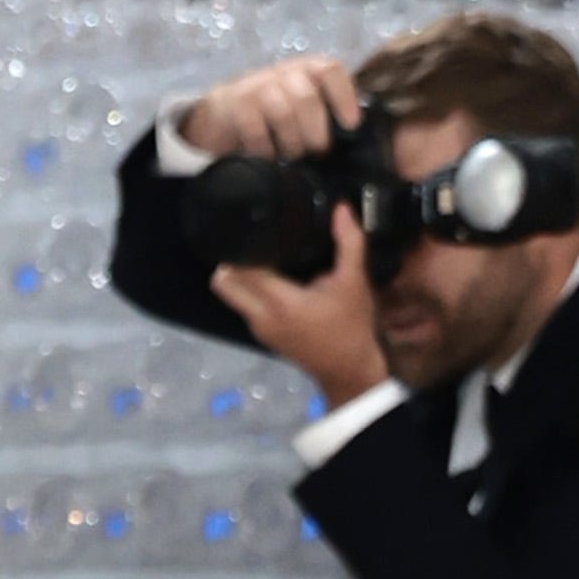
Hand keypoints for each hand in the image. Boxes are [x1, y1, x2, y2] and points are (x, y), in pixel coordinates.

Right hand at [177, 47, 364, 162]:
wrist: (220, 114)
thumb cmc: (269, 116)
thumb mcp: (299, 109)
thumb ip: (323, 114)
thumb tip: (351, 138)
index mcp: (306, 70)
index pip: (330, 71)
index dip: (344, 98)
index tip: (350, 126)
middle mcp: (284, 72)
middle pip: (307, 98)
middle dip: (315, 133)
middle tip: (316, 154)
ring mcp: (258, 86)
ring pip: (283, 113)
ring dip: (291, 143)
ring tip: (292, 159)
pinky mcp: (236, 105)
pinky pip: (256, 129)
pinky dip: (265, 149)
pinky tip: (268, 158)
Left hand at [210, 212, 385, 403]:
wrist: (348, 371)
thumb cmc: (351, 326)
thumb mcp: (354, 281)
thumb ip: (348, 242)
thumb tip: (341, 208)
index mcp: (278, 303)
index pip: (241, 270)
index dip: (242, 247)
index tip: (253, 226)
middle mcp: (260, 317)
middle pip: (224, 284)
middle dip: (232, 261)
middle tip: (254, 241)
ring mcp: (258, 328)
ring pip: (233, 296)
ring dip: (241, 276)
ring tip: (265, 254)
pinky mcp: (263, 334)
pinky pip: (245, 305)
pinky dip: (251, 290)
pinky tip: (273, 275)